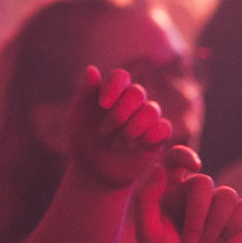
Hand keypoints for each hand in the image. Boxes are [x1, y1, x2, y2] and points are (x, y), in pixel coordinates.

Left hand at [66, 65, 172, 189]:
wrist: (94, 173)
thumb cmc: (83, 143)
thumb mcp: (77, 119)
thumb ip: (84, 95)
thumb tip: (91, 69)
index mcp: (113, 93)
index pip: (121, 76)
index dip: (114, 86)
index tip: (102, 104)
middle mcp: (133, 103)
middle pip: (137, 92)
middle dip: (120, 112)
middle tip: (103, 131)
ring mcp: (147, 119)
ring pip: (152, 110)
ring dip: (133, 127)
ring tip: (117, 143)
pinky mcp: (158, 138)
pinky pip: (164, 128)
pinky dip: (150, 136)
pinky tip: (135, 147)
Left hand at [134, 160, 241, 242]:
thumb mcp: (148, 234)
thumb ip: (146, 200)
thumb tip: (160, 168)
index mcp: (172, 193)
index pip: (177, 160)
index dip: (184, 155)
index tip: (192, 165)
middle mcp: (197, 195)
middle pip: (202, 182)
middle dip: (197, 216)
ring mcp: (221, 205)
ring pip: (225, 195)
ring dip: (213, 227)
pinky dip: (232, 228)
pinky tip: (224, 242)